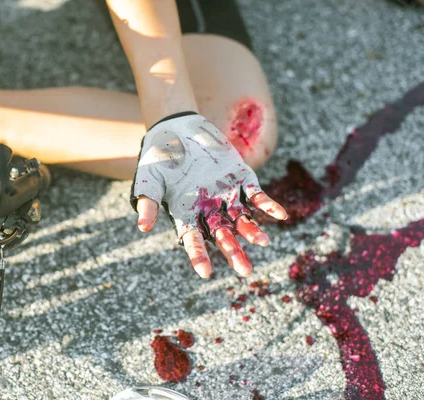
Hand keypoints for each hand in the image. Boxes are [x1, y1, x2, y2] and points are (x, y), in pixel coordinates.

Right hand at [131, 113, 286, 277]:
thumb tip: (142, 227)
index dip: (199, 256)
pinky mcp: (241, 178)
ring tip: (264, 242)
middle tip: (245, 271)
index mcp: (186, 214)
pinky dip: (268, 205)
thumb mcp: (149, 178)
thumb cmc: (158, 156)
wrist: (177, 128)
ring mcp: (226, 195)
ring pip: (242, 220)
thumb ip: (147, 201)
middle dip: (234, 252)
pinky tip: (281, 215)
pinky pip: (257, 196)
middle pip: (223, 236)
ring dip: (253, 232)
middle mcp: (208, 210)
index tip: (205, 273)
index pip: (193, 240)